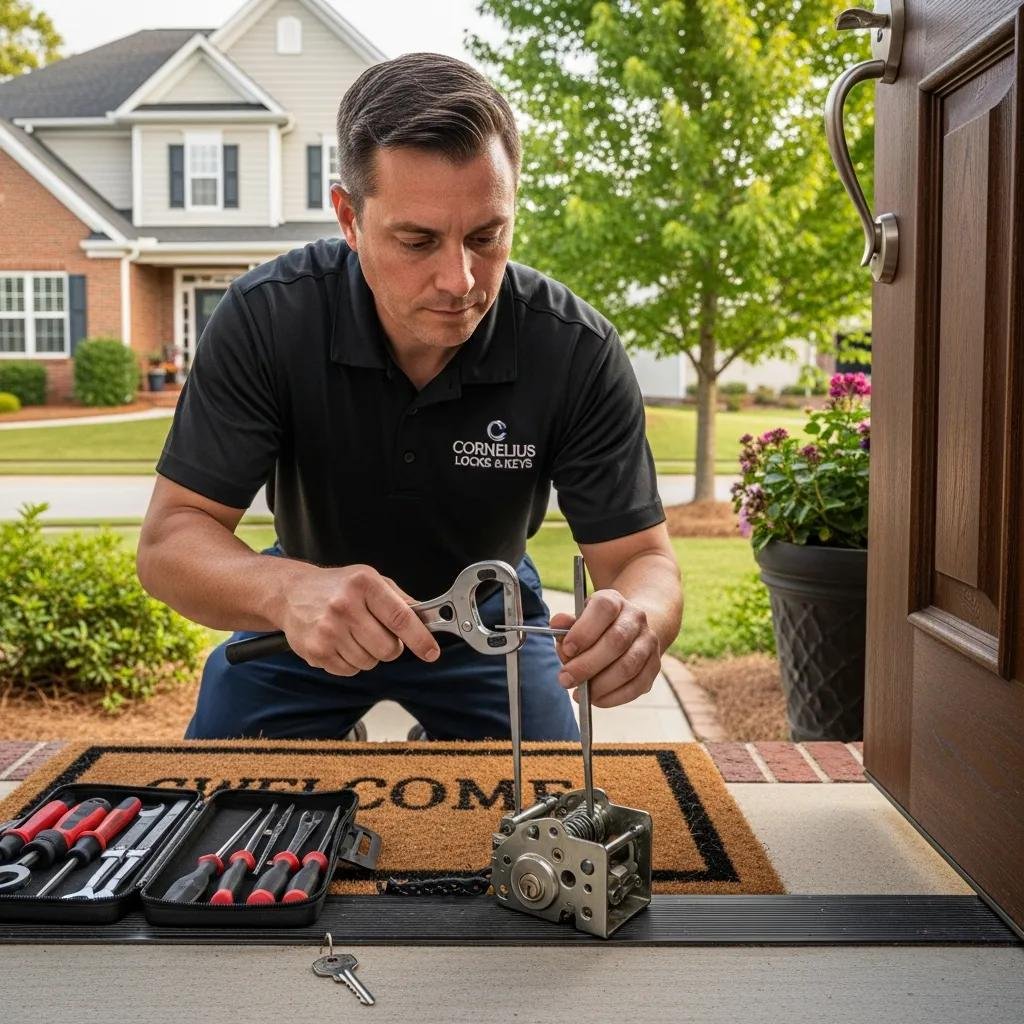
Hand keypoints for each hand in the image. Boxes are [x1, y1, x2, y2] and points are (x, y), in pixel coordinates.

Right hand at [281, 564, 439, 676]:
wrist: (291, 593)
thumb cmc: (337, 587)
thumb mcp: (371, 580)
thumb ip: (400, 600)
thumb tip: (427, 620)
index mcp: (364, 584)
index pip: (400, 618)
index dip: (420, 639)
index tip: (431, 651)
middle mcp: (345, 606)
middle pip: (388, 648)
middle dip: (391, 647)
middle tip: (378, 634)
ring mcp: (328, 630)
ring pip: (370, 662)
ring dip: (369, 654)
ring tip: (354, 635)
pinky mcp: (316, 651)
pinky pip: (350, 671)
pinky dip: (351, 662)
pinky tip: (340, 643)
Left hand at [550, 590, 660, 707]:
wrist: (631, 628)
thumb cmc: (596, 626)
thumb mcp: (579, 619)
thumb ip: (566, 624)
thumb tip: (556, 624)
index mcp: (614, 601)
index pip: (604, 609)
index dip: (584, 630)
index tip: (567, 649)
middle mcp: (636, 618)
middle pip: (616, 641)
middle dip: (587, 665)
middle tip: (565, 679)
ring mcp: (648, 642)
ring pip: (628, 666)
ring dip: (600, 685)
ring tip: (580, 694)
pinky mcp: (654, 666)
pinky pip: (637, 686)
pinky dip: (614, 697)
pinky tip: (596, 699)